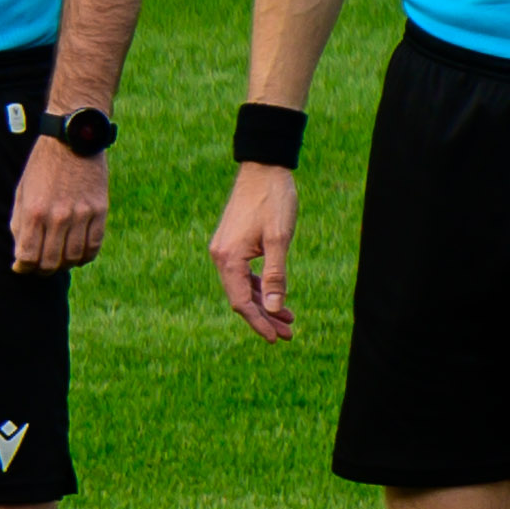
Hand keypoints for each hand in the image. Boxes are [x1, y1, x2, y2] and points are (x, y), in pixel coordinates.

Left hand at [9, 128, 109, 272]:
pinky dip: (85, 257)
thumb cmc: (42, 166)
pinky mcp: (99, 210)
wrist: (72, 139)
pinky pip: (94, 246)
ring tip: (58, 260)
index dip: (23, 268)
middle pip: (50, 262)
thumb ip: (19, 223)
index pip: (28, 256)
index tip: (21, 267)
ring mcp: (81, 214)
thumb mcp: (22, 191)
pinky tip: (77, 254)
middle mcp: (58, 216)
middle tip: (39, 267)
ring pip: (73, 258)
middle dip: (41, 270)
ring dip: (64, 265)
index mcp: (34, 211)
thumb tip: (19, 255)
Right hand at [209, 163, 300, 340]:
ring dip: (264, 304)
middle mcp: (221, 256)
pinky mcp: (232, 244)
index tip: (276, 339)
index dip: (258, 323)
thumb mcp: (280, 240)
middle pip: (241, 298)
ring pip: (243, 287)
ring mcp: (225, 250)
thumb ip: (276, 276)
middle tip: (289, 334)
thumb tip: (274, 308)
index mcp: (228, 258)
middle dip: (264, 317)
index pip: (240, 302)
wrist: (263, 169)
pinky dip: (259, 287)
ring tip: (288, 320)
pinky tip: (275, 296)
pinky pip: (243, 274)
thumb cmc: (273, 201)